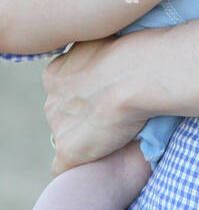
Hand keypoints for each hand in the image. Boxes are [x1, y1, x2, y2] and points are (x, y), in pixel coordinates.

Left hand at [43, 37, 147, 175]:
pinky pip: (63, 167)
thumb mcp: (104, 42)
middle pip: (63, 114)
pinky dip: (77, 166)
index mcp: (55, 74)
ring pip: (66, 137)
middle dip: (82, 115)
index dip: (85, 93)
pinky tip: (96, 163)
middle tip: (112, 113)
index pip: (63, 89)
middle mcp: (51, 101)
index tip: (105, 93)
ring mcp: (58, 128)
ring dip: (84, 138)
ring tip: (115, 134)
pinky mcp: (69, 151)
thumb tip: (107, 58)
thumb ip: (97, 55)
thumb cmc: (129, 53)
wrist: (135, 75)